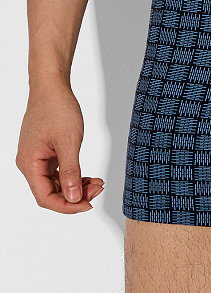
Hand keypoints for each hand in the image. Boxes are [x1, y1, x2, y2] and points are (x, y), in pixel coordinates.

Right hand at [16, 81, 103, 212]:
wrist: (52, 86)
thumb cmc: (57, 108)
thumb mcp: (68, 141)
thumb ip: (71, 171)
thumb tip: (73, 197)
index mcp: (29, 163)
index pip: (45, 197)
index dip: (67, 205)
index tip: (88, 204)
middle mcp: (29, 163)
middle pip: (51, 192)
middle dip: (75, 195)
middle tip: (98, 189)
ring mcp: (36, 157)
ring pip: (56, 182)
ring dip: (76, 186)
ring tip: (97, 183)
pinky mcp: (44, 151)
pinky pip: (57, 171)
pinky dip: (73, 175)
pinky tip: (88, 176)